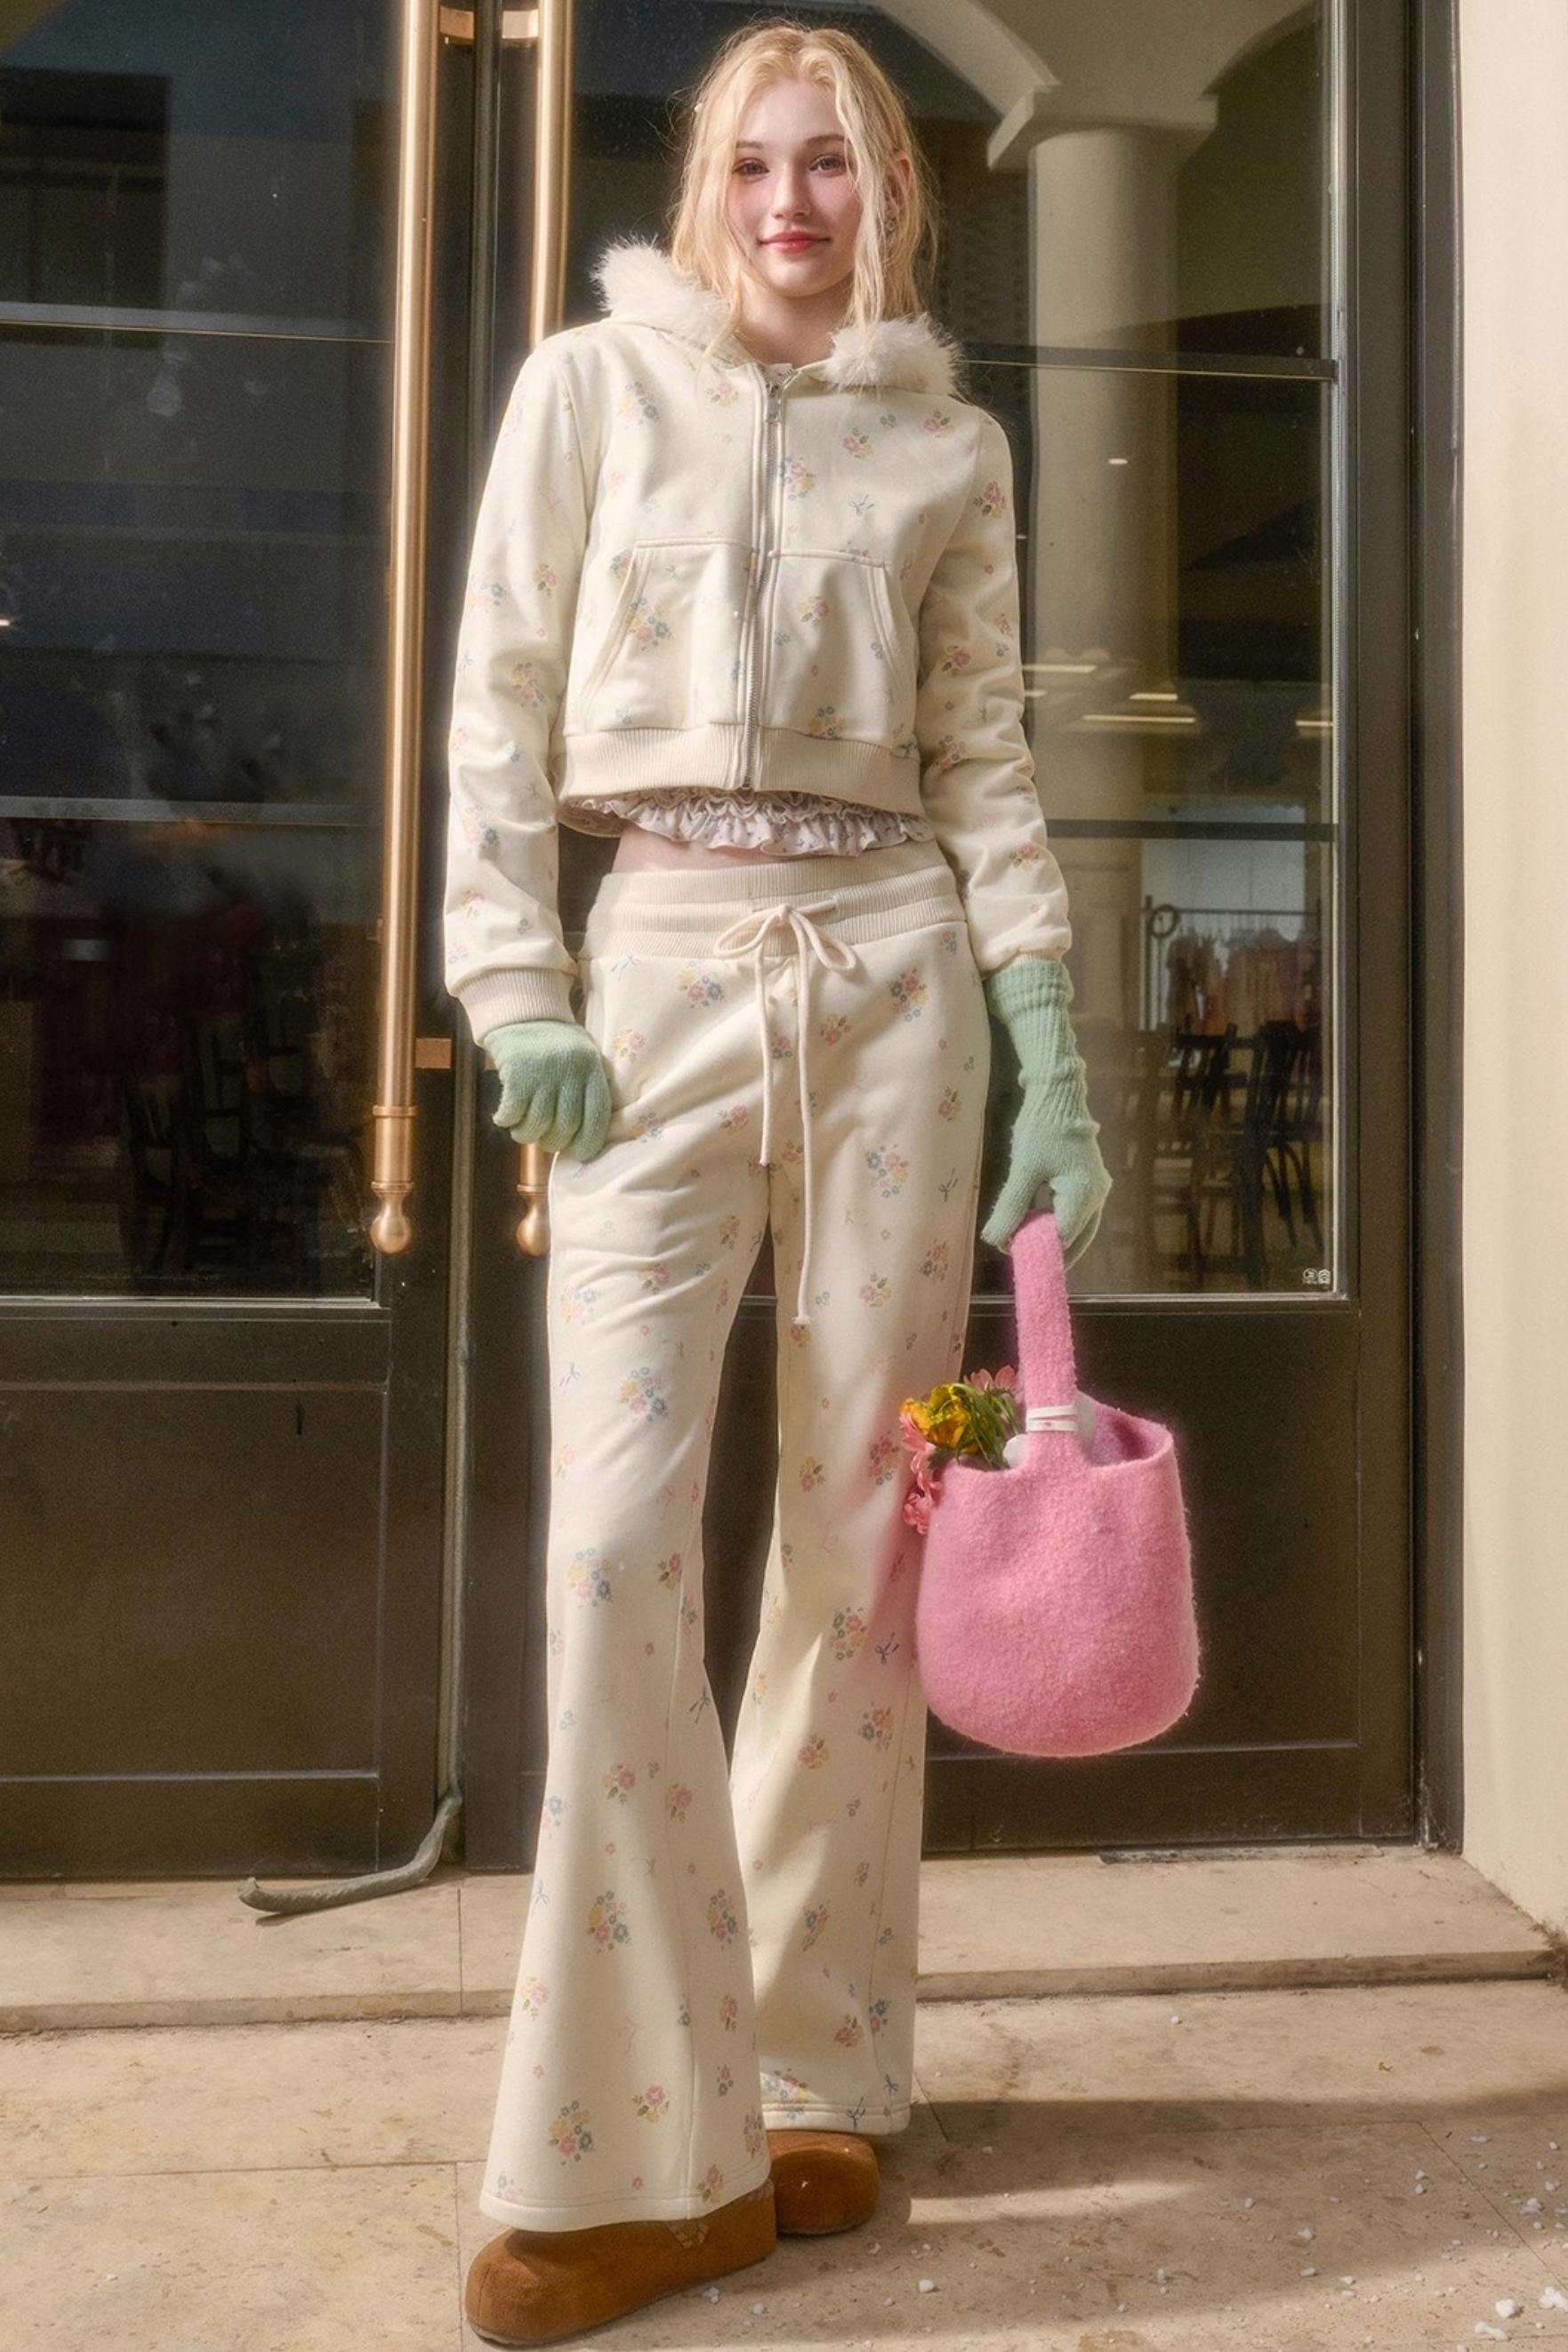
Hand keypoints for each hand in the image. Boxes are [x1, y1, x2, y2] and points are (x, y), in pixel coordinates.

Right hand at [483, 1018, 612, 1160]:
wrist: (524, 1013)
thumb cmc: (557, 1045)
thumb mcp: (584, 1059)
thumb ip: (587, 1091)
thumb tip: (586, 1140)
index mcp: (592, 1069)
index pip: (596, 1117)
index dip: (588, 1143)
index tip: (579, 1154)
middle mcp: (571, 1072)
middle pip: (565, 1127)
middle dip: (554, 1143)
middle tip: (545, 1141)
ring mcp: (544, 1073)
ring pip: (538, 1125)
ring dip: (527, 1135)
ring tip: (523, 1131)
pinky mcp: (517, 1074)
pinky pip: (513, 1113)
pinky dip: (508, 1121)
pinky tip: (505, 1117)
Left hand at [979, 958, 1111, 1266]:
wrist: (1058, 1091)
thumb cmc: (1042, 1127)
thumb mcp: (1024, 1169)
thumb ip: (1011, 1208)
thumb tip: (995, 1243)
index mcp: (1085, 1195)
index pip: (1063, 1239)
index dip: (1037, 1252)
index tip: (1009, 1256)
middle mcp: (1097, 1197)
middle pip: (1074, 1241)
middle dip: (1045, 1251)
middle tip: (1015, 1258)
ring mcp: (1095, 1191)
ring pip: (1074, 1229)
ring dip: (1047, 1238)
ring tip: (1019, 1244)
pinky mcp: (1086, 1184)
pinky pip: (1071, 1215)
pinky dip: (1052, 1223)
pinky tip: (1029, 1225)